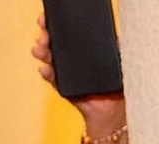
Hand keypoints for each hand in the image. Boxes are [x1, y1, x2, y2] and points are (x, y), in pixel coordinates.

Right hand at [32, 21, 128, 137]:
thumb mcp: (118, 60)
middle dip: (46, 36)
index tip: (48, 20)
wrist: (113, 108)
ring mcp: (65, 71)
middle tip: (44, 35)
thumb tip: (113, 35)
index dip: (56, 24)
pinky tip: (46, 69)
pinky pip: (52, 78)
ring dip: (43, 53)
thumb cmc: (116, 83)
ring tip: (40, 51)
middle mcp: (71, 56)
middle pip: (54, 41)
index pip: (67, 30)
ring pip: (49, 58)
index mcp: (83, 46)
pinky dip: (48, 73)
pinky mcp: (62, 86)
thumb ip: (115, 47)